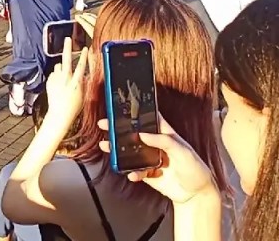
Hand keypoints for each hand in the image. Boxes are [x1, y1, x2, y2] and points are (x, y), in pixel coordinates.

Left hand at [44, 37, 88, 124]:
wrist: (59, 114)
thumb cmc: (73, 106)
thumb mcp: (83, 95)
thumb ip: (83, 83)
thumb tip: (83, 75)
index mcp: (76, 82)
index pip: (81, 66)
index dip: (84, 56)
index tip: (86, 48)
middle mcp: (65, 79)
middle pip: (66, 59)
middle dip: (67, 48)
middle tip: (68, 39)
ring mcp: (56, 80)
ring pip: (58, 66)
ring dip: (61, 68)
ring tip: (64, 79)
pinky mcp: (49, 82)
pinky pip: (54, 74)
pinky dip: (56, 76)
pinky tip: (58, 84)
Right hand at [97, 115, 217, 203]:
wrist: (197, 195)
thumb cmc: (195, 169)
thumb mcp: (183, 151)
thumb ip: (164, 141)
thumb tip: (141, 135)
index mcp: (166, 135)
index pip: (150, 119)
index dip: (138, 113)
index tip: (122, 107)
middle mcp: (156, 145)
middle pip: (135, 134)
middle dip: (119, 130)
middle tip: (105, 125)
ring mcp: (151, 159)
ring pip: (130, 152)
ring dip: (118, 150)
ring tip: (106, 147)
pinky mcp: (148, 174)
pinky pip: (135, 171)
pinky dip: (131, 172)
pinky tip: (131, 174)